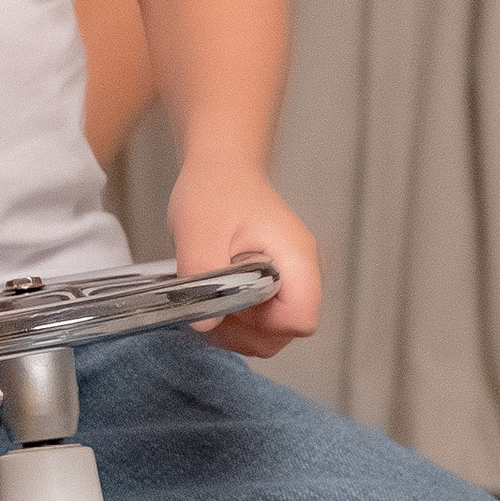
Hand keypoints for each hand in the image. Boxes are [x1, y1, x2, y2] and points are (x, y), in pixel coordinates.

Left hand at [169, 158, 320, 355]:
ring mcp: (288, 281)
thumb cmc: (215, 189)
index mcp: (295, 258)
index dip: (263, 325)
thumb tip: (206, 324)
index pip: (301, 320)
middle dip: (244, 332)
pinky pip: (259, 322)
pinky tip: (212, 297)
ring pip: (270, 333)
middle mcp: (300, 274)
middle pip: (286, 333)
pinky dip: (233, 321)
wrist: (220, 167)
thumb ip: (202, 276)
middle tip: (208, 305)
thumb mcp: (198, 228)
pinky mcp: (272, 286)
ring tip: (206, 298)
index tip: (231, 304)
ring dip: (235, 329)